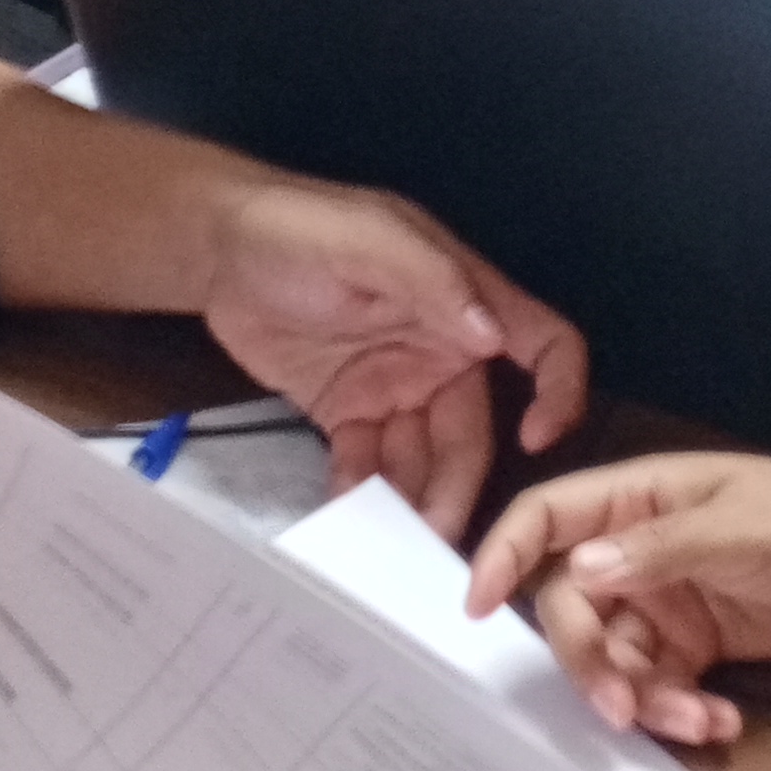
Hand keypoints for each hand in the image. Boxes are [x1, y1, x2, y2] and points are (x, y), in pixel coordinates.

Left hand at [197, 174, 589, 540]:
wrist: (213, 248)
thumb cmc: (298, 228)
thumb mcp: (368, 240)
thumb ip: (431, 282)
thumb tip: (491, 338)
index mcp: (463, 304)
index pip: (542, 345)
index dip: (557, 391)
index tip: (536, 442)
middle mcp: (440, 353)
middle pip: (472, 433)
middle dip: (457, 486)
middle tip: (431, 537)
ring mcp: (393, 388)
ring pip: (421, 460)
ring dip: (411, 501)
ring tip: (387, 543)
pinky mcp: (347, 413)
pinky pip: (367, 464)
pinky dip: (361, 493)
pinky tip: (345, 516)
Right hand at [464, 430, 770, 743]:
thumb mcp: (741, 529)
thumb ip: (660, 552)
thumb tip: (579, 570)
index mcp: (637, 501)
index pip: (547, 518)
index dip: (504, 555)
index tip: (475, 608)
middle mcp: (636, 552)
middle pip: (571, 609)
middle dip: (590, 664)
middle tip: (621, 709)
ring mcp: (664, 602)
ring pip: (616, 661)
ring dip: (643, 699)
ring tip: (694, 720)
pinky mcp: (695, 646)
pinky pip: (661, 687)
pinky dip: (680, 711)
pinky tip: (720, 721)